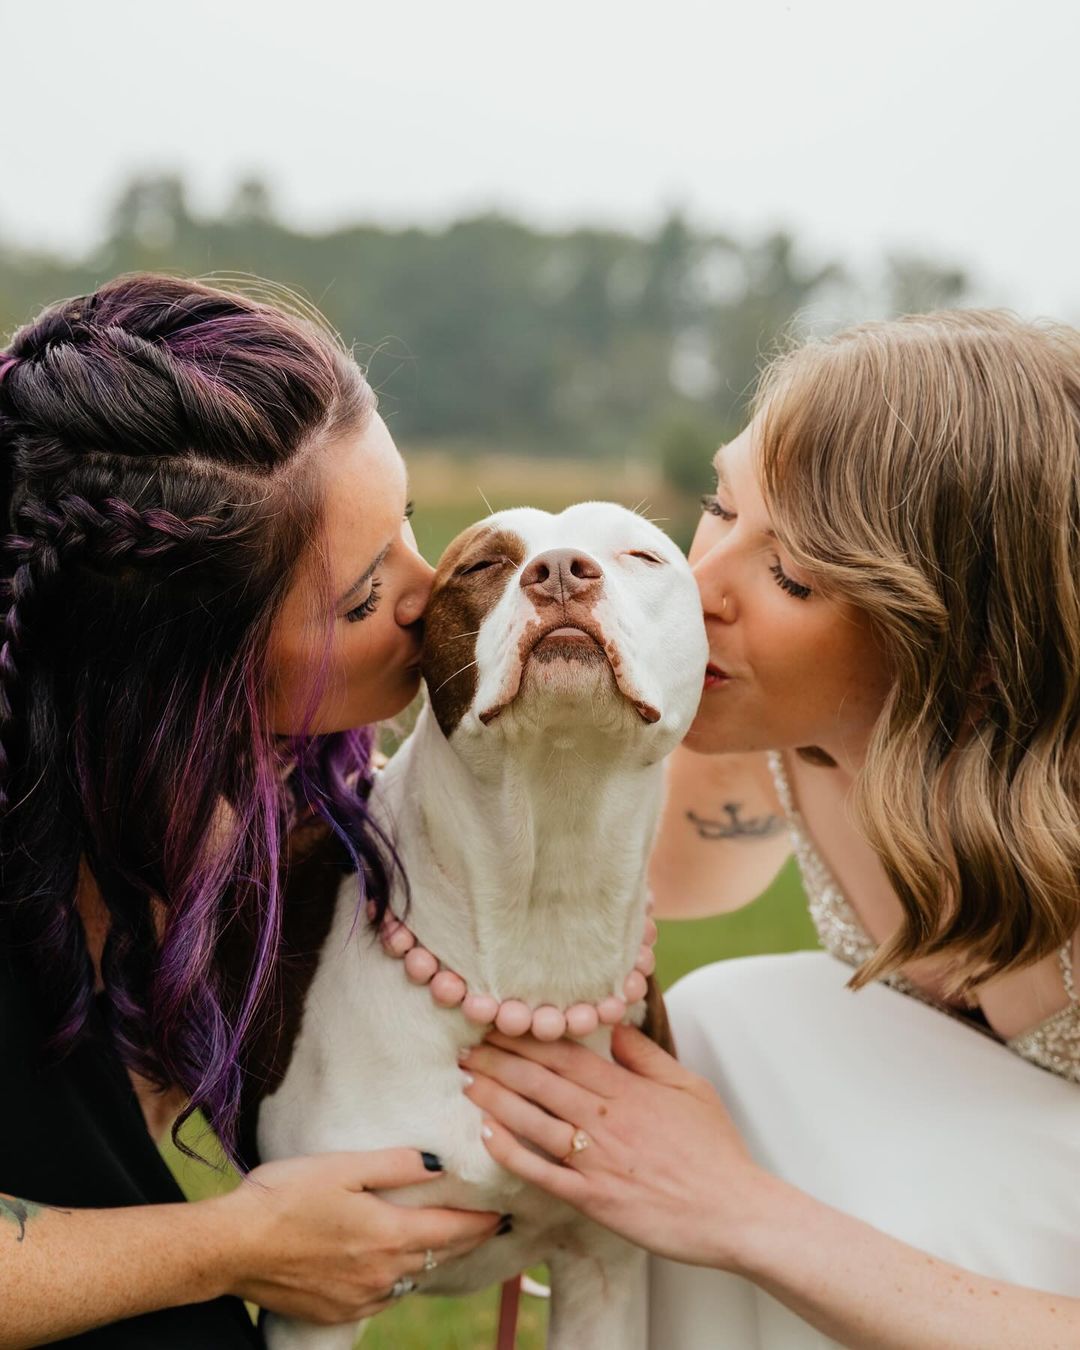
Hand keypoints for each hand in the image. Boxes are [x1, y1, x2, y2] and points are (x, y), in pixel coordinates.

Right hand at [216, 1149, 502, 1322]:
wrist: (233, 1246)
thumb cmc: (285, 1196)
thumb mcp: (343, 1167)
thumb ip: (396, 1164)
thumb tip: (439, 1164)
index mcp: (388, 1235)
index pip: (451, 1230)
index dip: (480, 1222)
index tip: (504, 1215)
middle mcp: (382, 1274)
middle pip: (437, 1257)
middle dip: (466, 1241)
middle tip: (490, 1229)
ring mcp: (360, 1298)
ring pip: (412, 1280)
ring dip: (433, 1262)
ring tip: (448, 1244)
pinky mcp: (337, 1311)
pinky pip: (383, 1297)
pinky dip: (399, 1280)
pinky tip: (397, 1268)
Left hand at [462, 1026, 771, 1268]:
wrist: (734, 1212)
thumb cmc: (715, 1150)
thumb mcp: (689, 1087)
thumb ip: (647, 1056)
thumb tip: (614, 1027)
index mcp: (627, 1090)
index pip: (566, 1053)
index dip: (527, 1036)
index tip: (498, 1022)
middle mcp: (605, 1120)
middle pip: (540, 1081)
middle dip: (499, 1061)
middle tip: (465, 1046)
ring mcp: (597, 1161)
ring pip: (533, 1121)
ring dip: (495, 1098)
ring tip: (466, 1080)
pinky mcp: (594, 1199)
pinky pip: (543, 1172)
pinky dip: (511, 1152)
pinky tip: (487, 1134)